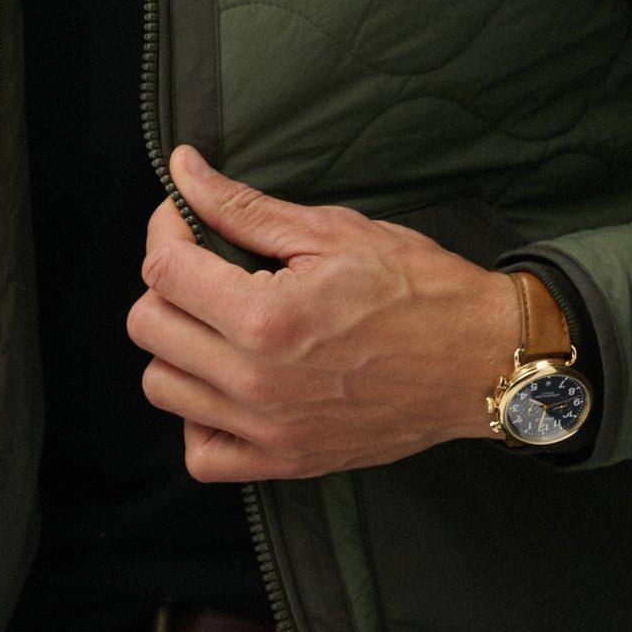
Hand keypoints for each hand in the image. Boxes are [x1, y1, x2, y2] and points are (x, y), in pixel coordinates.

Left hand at [126, 144, 524, 479]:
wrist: (481, 361)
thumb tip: (183, 170)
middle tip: (206, 266)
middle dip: (168, 284)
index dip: (167, 231)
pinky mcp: (285, 462)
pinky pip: (201, 456)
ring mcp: (268, 429)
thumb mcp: (333, 232)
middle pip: (149, 327)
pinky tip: (225, 385)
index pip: (163, 270)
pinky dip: (197, 421)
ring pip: (162, 388)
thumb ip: (244, 208)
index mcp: (266, 318)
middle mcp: (256, 382)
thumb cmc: (419, 290)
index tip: (188, 220)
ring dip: (177, 347)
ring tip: (220, 323)